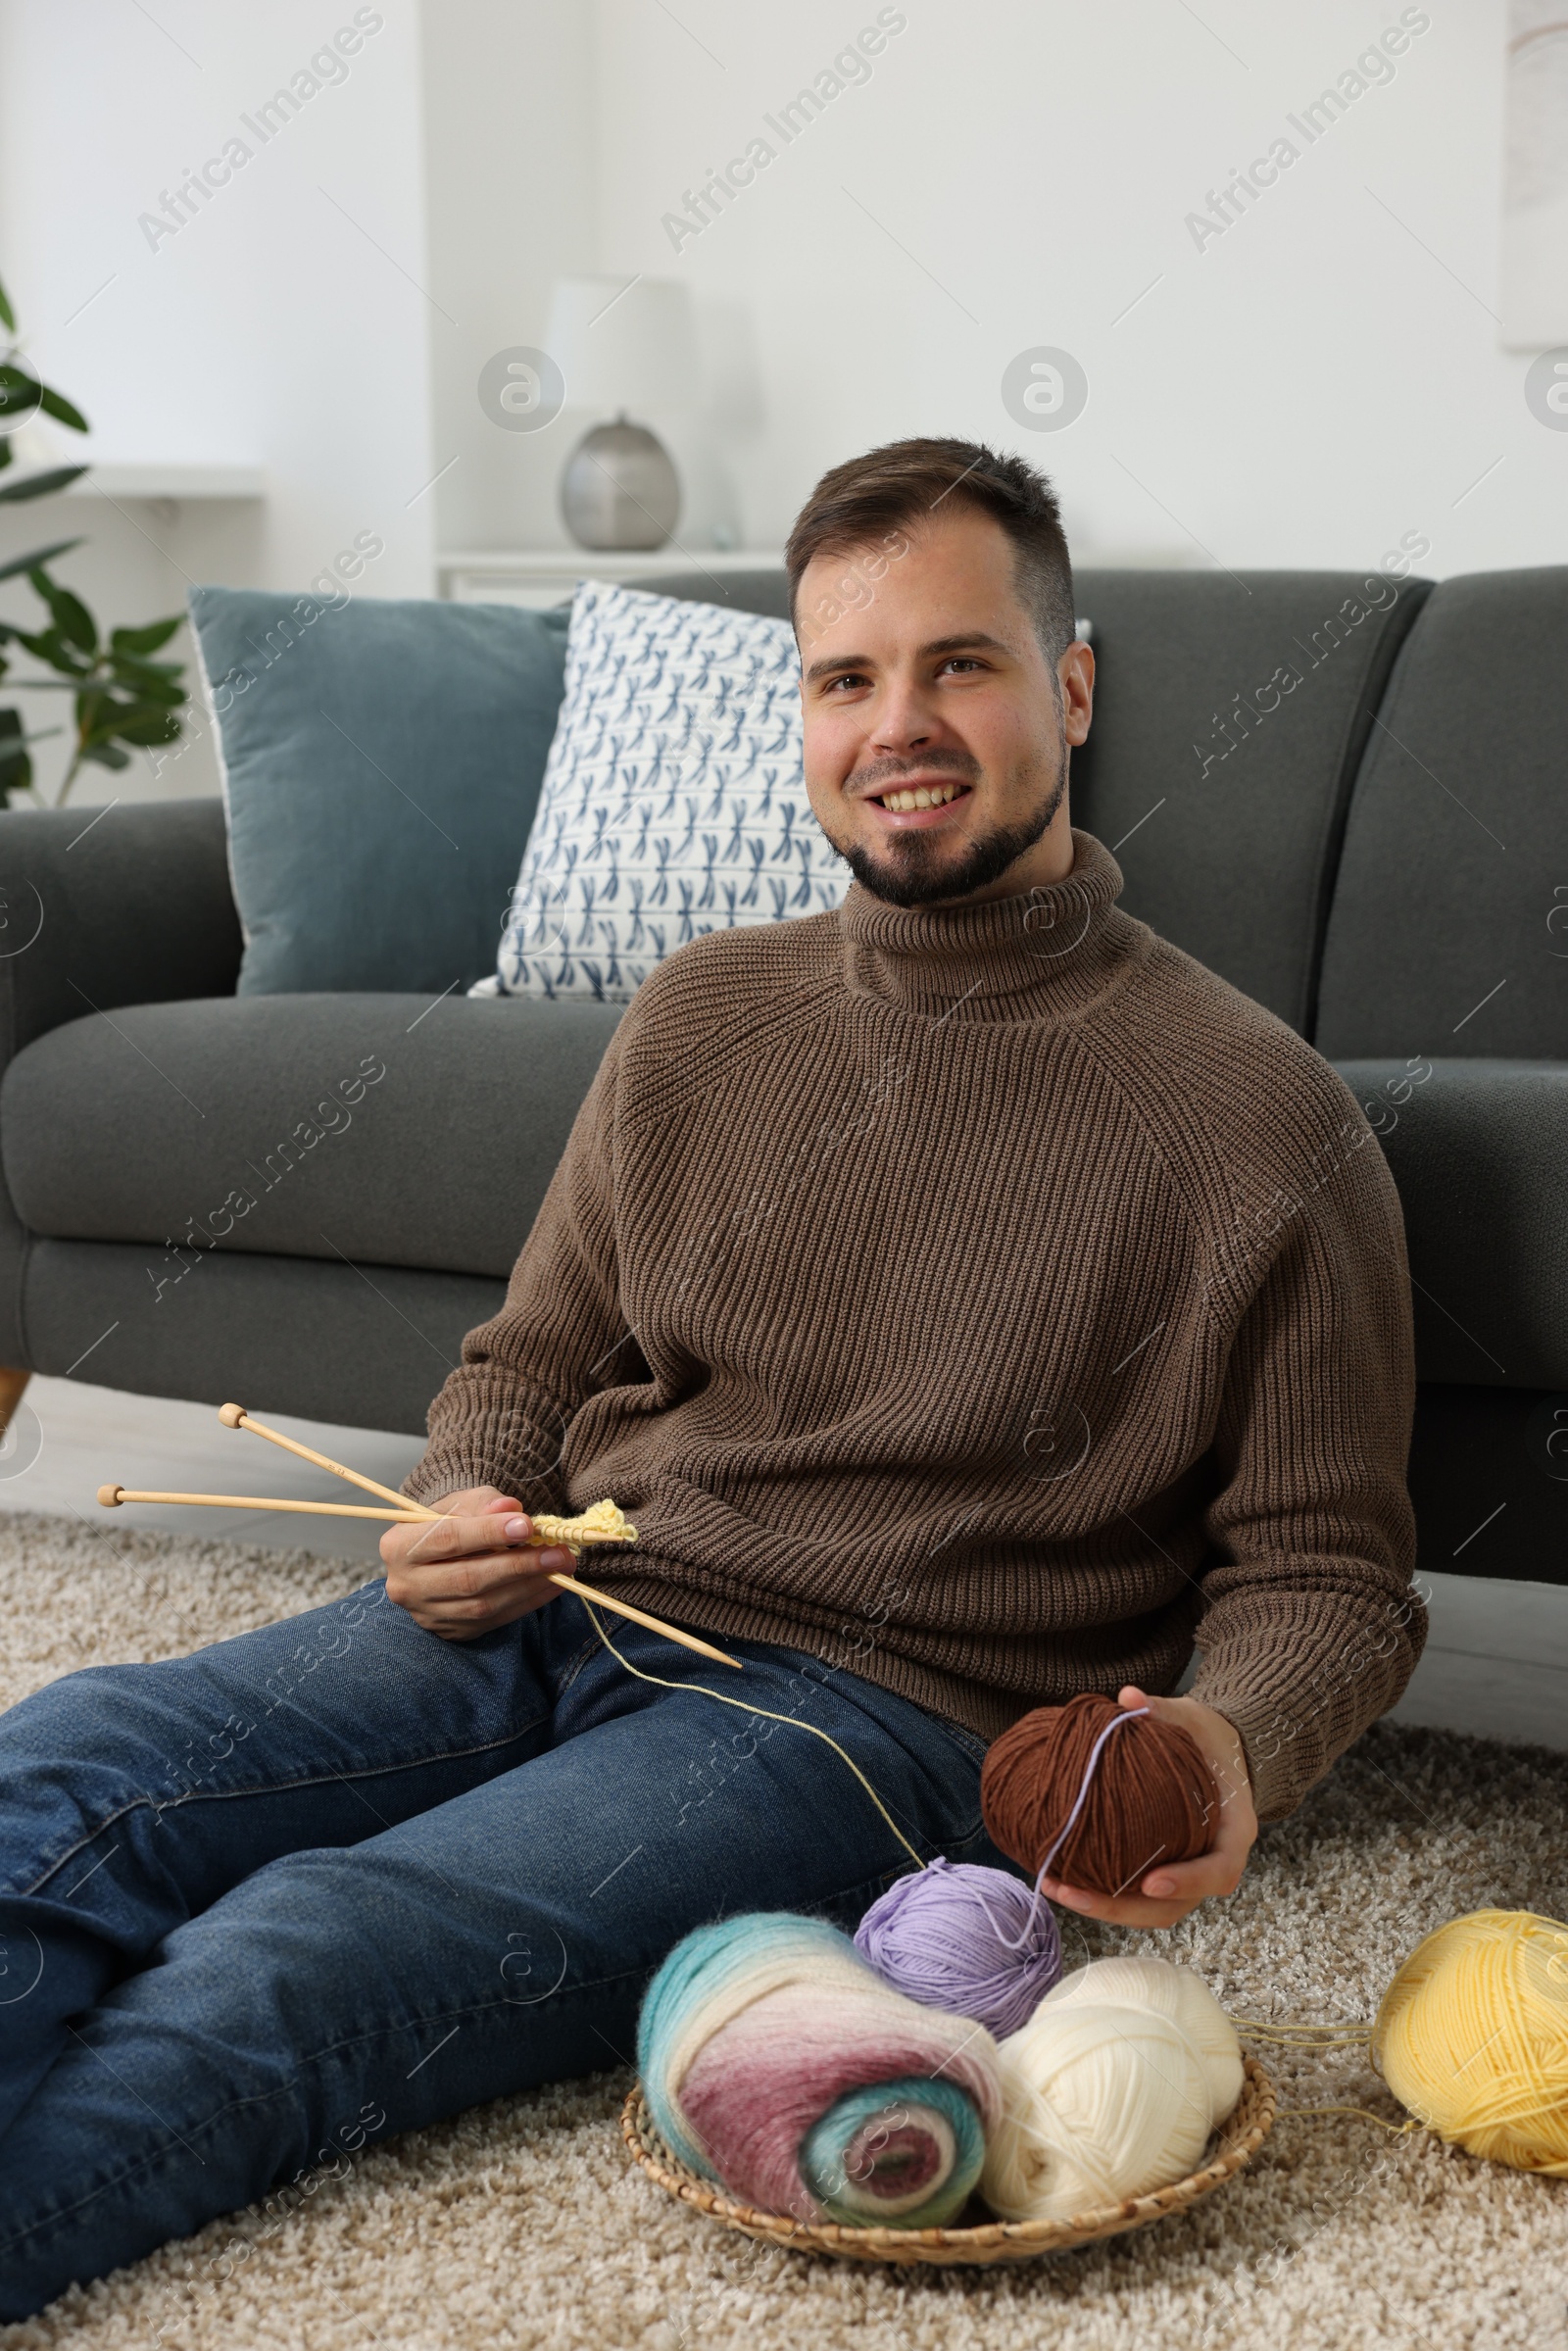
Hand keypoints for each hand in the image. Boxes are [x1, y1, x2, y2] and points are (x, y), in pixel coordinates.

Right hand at [380, 1484, 575, 1639]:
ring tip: (561, 1567)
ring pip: (483, 1605)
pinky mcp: (450, 1632)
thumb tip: (510, 1507)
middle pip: (467, 1578)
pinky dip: (527, 1602)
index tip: (527, 1525)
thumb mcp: (461, 1502)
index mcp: (398, 1546)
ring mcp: (427, 1614)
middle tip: (557, 1552)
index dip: (488, 1533)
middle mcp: (406, 1585)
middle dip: (518, 1565)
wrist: (436, 1555)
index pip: (447, 1539)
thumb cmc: (449, 1522)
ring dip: (528, 1586)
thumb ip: (484, 1502)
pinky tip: (551, 1585)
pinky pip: (494, 1620)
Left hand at [1035, 1684, 1257, 1930]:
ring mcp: (1189, 1873)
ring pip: (1152, 1911)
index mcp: (1233, 1831)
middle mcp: (1213, 1861)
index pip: (1220, 1871)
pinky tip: (1062, 1878)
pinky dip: (1102, 1893)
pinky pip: (1136, 1895)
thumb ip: (1163, 1710)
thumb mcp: (1192, 1719)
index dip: (1188, 1881)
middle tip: (1075, 1893)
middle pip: (1175, 1906)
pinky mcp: (1165, 1872)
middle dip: (1123, 1909)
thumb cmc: (1208, 1738)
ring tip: (1057, 1887)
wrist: (1220, 1753)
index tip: (1150, 1882)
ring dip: (1105, 1908)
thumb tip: (1128, 1696)